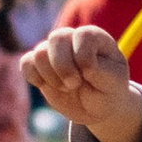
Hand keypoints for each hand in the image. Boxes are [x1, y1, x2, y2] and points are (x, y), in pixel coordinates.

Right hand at [24, 23, 141, 141]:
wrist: (97, 107)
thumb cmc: (109, 90)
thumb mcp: (115, 82)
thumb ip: (102, 71)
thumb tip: (82, 65)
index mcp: (94, 37)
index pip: (82, 34)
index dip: (83, 55)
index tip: (89, 74)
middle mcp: (72, 39)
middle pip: (57, 38)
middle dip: (63, 66)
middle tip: (74, 85)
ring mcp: (54, 51)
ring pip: (40, 52)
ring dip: (51, 76)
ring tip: (66, 88)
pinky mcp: (39, 65)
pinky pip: (26, 63)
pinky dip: (35, 78)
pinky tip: (50, 86)